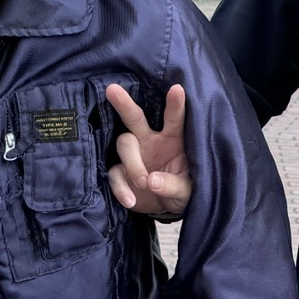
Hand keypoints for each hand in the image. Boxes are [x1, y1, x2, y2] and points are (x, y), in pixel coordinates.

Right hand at [106, 83, 191, 218]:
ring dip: (133, 164)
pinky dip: (121, 188)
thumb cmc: (181, 190)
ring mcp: (133, 155)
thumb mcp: (185, 191)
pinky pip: (115, 175)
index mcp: (172, 139)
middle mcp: (150, 141)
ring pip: (124, 145)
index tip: (177, 89)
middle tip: (112, 90)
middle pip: (134, 117)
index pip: (174, 119)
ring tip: (144, 182)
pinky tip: (130, 200)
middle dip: (124, 104)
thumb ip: (172, 185)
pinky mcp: (120, 172)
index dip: (175, 105)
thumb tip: (152, 181)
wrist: (166, 208)